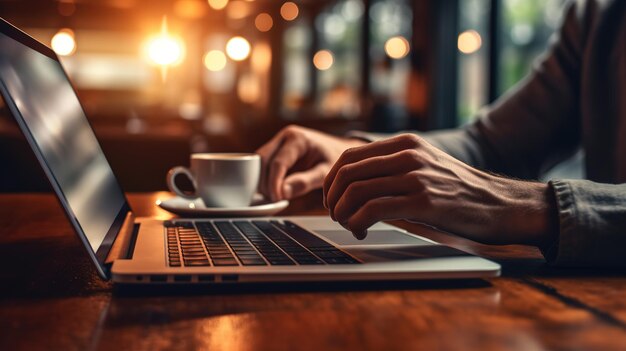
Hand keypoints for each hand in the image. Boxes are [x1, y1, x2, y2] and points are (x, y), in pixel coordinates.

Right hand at [256, 125, 366, 201]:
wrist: (338, 149)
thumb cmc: (334, 158)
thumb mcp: (325, 172)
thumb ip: (305, 181)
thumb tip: (283, 192)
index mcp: (297, 138)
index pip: (278, 162)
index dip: (274, 183)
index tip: (277, 199)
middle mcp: (284, 136)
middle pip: (263, 160)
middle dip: (265, 182)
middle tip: (274, 200)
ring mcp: (278, 142)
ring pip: (259, 162)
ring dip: (262, 181)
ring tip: (275, 197)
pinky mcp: (275, 150)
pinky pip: (262, 164)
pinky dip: (264, 178)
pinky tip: (274, 191)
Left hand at [322, 134, 557, 248]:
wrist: (499, 203)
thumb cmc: (459, 190)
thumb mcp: (425, 164)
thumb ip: (394, 166)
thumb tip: (355, 183)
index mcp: (405, 143)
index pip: (350, 156)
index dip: (331, 179)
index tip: (330, 198)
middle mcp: (408, 155)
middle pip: (347, 173)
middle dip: (332, 198)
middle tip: (335, 215)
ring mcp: (416, 177)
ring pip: (356, 192)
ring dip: (343, 213)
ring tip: (349, 225)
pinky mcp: (423, 202)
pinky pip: (373, 210)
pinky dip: (357, 223)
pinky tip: (362, 230)